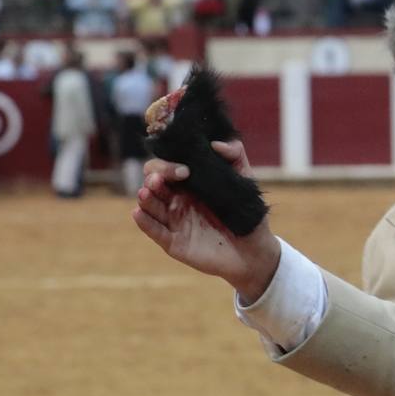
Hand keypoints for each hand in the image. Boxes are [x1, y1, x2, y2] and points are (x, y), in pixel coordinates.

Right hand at [132, 139, 281, 302]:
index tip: (185, 169)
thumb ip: (235, 156)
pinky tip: (138, 213)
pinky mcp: (174, 243)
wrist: (255, 251)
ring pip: (149, 205)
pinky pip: (154, 231)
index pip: (167, 167)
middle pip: (153, 183)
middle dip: (154, 178)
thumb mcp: (245, 182)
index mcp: (191, 185)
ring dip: (145, 197)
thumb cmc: (248, 215)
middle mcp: (178, 200)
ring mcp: (174, 221)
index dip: (168, 164)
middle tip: (162, 179)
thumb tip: (215, 144)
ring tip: (147, 192)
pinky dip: (144, 222)